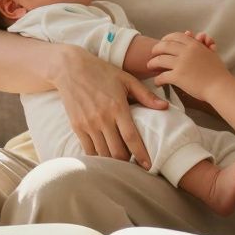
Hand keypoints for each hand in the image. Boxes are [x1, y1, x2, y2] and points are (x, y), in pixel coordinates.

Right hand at [50, 45, 167, 168]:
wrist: (69, 68)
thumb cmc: (101, 72)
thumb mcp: (126, 79)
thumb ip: (145, 95)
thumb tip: (164, 107)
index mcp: (117, 107)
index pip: (131, 137)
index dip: (141, 154)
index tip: (148, 165)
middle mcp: (102, 118)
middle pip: (117, 151)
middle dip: (128, 161)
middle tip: (135, 164)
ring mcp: (88, 124)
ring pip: (103, 153)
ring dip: (113, 161)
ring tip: (122, 162)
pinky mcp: (77, 127)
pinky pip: (89, 150)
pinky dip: (98, 157)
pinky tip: (105, 157)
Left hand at [147, 32, 233, 100]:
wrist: (220, 87)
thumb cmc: (218, 72)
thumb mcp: (210, 53)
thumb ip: (202, 44)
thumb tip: (197, 34)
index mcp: (194, 45)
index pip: (175, 36)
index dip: (166, 39)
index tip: (163, 43)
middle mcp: (186, 52)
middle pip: (164, 46)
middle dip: (156, 49)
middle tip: (153, 54)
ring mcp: (181, 64)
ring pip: (160, 60)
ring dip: (152, 63)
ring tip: (150, 66)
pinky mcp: (177, 77)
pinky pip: (162, 76)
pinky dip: (157, 79)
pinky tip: (157, 82)